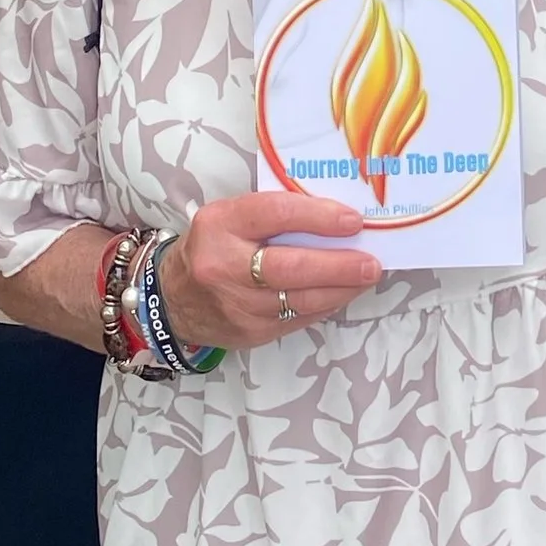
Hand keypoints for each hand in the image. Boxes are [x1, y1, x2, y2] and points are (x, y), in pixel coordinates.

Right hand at [158, 191, 381, 350]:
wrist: (174, 300)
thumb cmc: (214, 247)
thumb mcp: (230, 217)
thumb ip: (274, 214)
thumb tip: (335, 216)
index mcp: (220, 224)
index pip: (274, 214)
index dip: (318, 217)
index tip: (353, 221)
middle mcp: (224, 265)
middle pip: (289, 267)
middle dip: (338, 265)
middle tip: (371, 262)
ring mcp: (237, 304)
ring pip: (299, 299)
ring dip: (340, 289)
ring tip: (366, 277)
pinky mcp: (250, 332)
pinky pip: (298, 318)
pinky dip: (325, 304)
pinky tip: (343, 293)